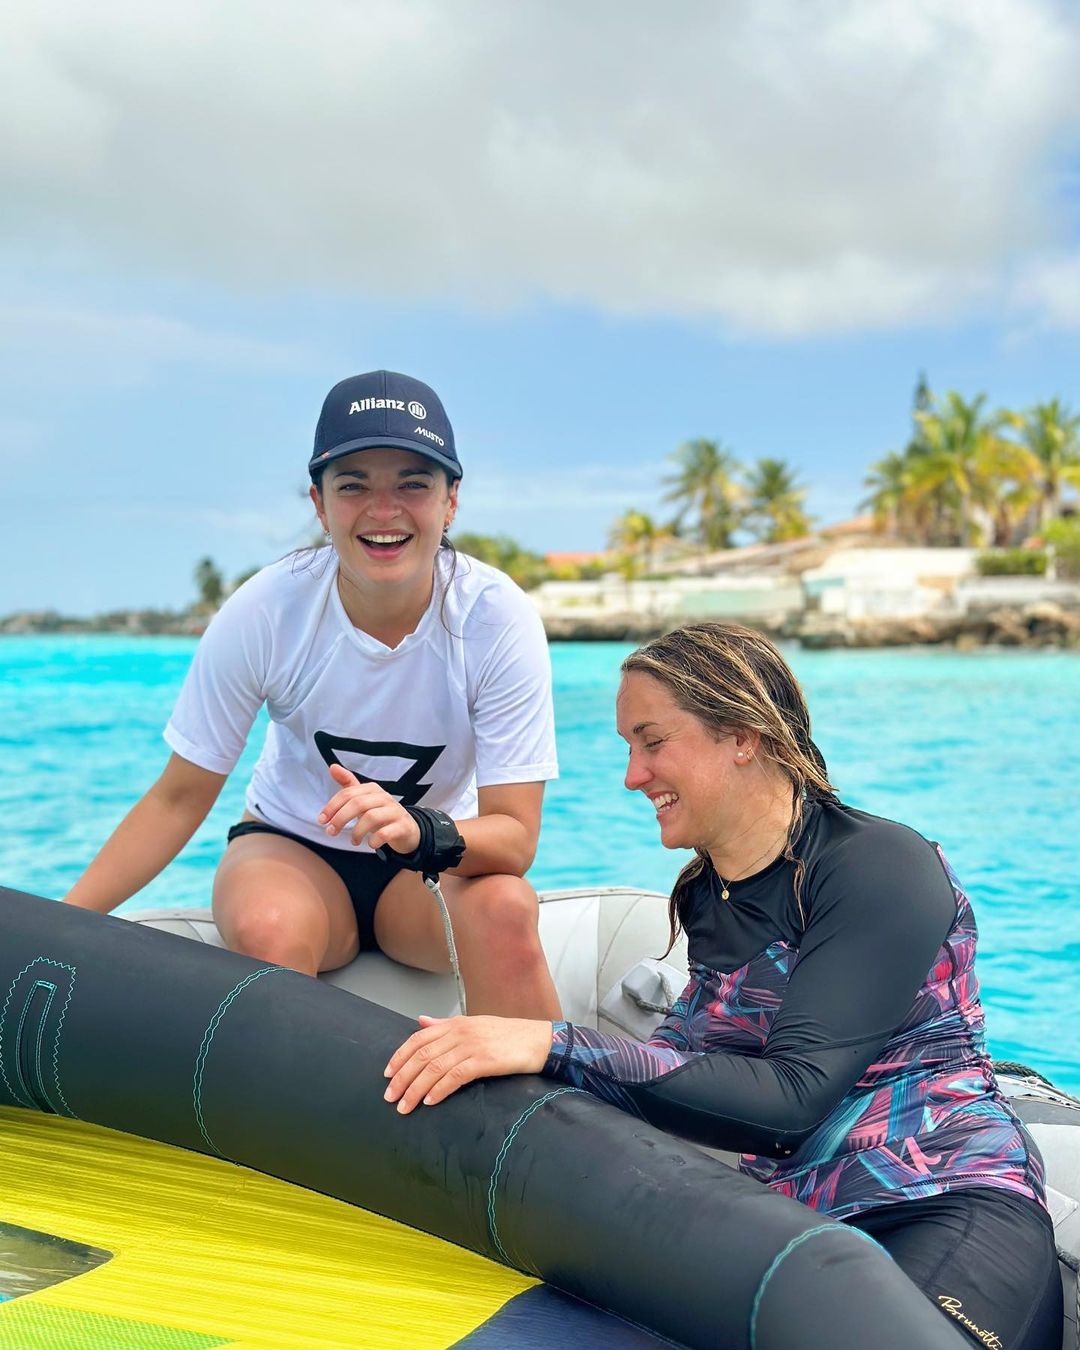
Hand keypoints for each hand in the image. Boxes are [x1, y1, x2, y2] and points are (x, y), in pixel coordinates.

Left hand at [318, 763, 420, 851]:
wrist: (407, 829)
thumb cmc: (380, 813)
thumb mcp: (363, 799)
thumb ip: (348, 785)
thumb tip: (332, 767)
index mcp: (372, 789)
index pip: (348, 793)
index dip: (332, 806)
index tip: (322, 820)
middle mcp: (384, 797)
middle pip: (358, 803)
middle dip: (341, 818)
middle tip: (331, 832)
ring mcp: (395, 811)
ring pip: (372, 817)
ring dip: (357, 831)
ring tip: (353, 841)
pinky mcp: (403, 826)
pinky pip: (386, 833)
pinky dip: (375, 840)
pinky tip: (370, 844)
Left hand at [383, 1015, 553, 1113]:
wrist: (539, 1040)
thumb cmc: (507, 1036)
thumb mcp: (474, 1025)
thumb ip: (445, 1025)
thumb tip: (420, 1020)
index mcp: (455, 1024)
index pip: (418, 1038)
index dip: (400, 1056)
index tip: (387, 1074)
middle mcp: (460, 1032)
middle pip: (422, 1055)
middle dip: (402, 1078)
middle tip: (390, 1097)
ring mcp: (472, 1045)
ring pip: (434, 1068)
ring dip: (415, 1089)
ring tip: (404, 1107)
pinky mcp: (485, 1060)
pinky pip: (455, 1076)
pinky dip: (439, 1090)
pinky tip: (430, 1102)